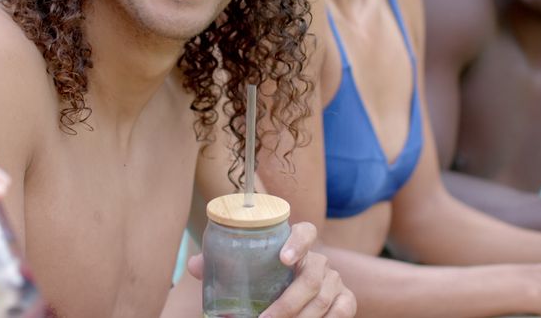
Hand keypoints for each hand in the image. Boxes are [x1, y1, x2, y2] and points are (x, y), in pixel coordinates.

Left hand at [188, 222, 355, 316]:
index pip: (307, 231)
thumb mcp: (245, 274)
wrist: (297, 301)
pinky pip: (344, 310)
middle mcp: (319, 260)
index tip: (284, 259)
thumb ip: (221, 267)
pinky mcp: (346, 299)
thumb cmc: (266, 282)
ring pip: (324, 299)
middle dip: (289, 304)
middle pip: (313, 278)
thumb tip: (193, 265)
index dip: (298, 242)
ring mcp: (335, 280)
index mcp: (296, 246)